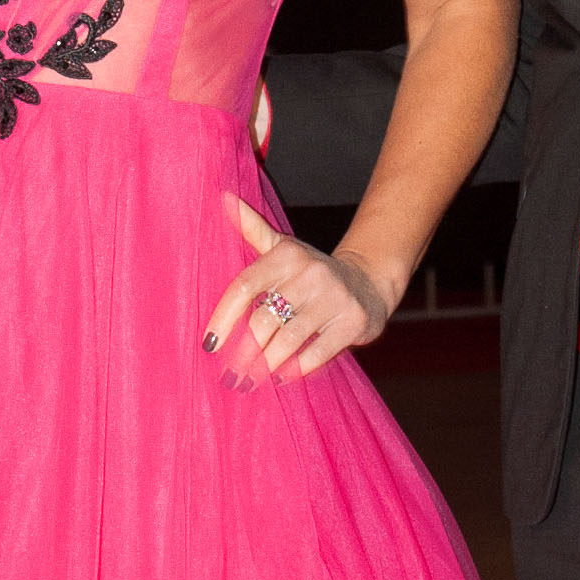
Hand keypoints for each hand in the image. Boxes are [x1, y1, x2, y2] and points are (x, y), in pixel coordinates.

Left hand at [203, 196, 388, 386]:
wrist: (368, 282)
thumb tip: (222, 197)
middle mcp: (310, 273)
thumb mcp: (283, 248)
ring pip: (289, 339)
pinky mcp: (353, 322)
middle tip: (231, 375)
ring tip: (251, 382)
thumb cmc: (310, 272)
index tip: (210, 345)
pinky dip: (297, 370)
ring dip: (266, 366)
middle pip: (264, 319)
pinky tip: (282, 379)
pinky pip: (318, 352)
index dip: (224, 317)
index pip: (245, 286)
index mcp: (286, 256)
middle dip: (244, 352)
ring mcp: (334, 298)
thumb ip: (252, 228)